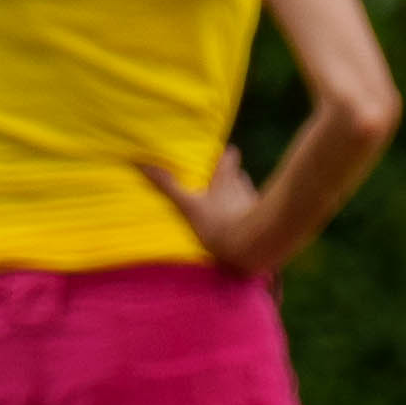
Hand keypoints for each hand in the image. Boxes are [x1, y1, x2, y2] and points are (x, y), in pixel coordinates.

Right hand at [150, 146, 284, 274]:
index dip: (224, 155)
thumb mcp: (189, 206)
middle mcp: (244, 188)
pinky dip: (246, 220)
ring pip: (246, 196)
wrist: (253, 249)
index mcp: (227, 179)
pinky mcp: (263, 225)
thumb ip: (168, 186)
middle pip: (239, 176)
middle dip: (229, 180)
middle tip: (214, 187)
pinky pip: (253, 217)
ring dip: (237, 201)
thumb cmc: (220, 224)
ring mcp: (255, 206)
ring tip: (224, 211)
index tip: (216, 156)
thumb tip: (141, 163)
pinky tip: (237, 232)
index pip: (230, 156)